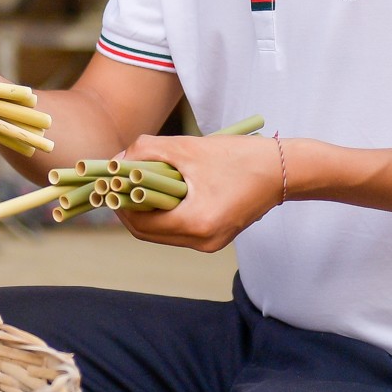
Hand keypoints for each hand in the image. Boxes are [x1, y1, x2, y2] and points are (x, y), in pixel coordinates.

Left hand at [116, 132, 286, 252]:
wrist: (284, 170)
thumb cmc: (239, 156)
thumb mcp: (187, 148)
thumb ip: (146, 152)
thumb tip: (115, 162)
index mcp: (198, 223)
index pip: (141, 222)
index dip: (119, 202)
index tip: (107, 181)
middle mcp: (204, 242)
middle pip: (148, 232)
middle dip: (128, 208)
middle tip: (115, 183)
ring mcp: (211, 243)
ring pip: (161, 232)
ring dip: (145, 210)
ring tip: (134, 184)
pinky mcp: (215, 237)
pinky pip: (178, 229)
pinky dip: (164, 211)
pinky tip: (158, 191)